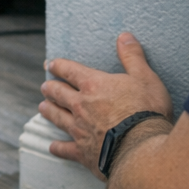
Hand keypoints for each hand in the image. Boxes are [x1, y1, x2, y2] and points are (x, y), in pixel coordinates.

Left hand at [39, 33, 172, 177]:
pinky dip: (58, 148)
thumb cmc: (146, 111)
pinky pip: (65, 149)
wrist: (142, 149)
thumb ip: (132, 57)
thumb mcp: (145, 78)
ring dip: (49, 111)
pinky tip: (52, 147)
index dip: (58, 66)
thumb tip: (124, 36)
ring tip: (42, 107)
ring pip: (58, 117)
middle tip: (44, 86)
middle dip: (50, 88)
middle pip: (59, 93)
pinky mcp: (83, 152)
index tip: (50, 64)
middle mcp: (81, 105)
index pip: (69, 71)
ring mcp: (79, 129)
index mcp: (93, 85)